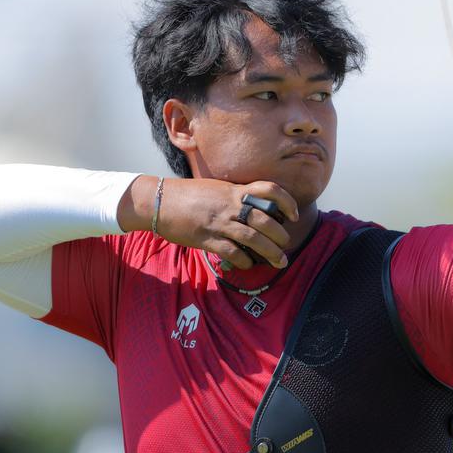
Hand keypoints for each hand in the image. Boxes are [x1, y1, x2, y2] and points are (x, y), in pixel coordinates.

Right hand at [120, 176, 298, 269]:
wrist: (159, 201)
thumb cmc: (189, 195)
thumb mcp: (218, 188)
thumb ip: (238, 196)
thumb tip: (259, 208)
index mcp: (234, 190)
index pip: (268, 189)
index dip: (286, 201)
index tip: (293, 214)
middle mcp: (229, 205)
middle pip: (265, 220)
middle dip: (280, 235)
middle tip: (285, 245)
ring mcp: (218, 222)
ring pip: (252, 238)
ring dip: (270, 252)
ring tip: (279, 261)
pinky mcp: (206, 238)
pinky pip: (231, 252)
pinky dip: (244, 260)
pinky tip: (249, 264)